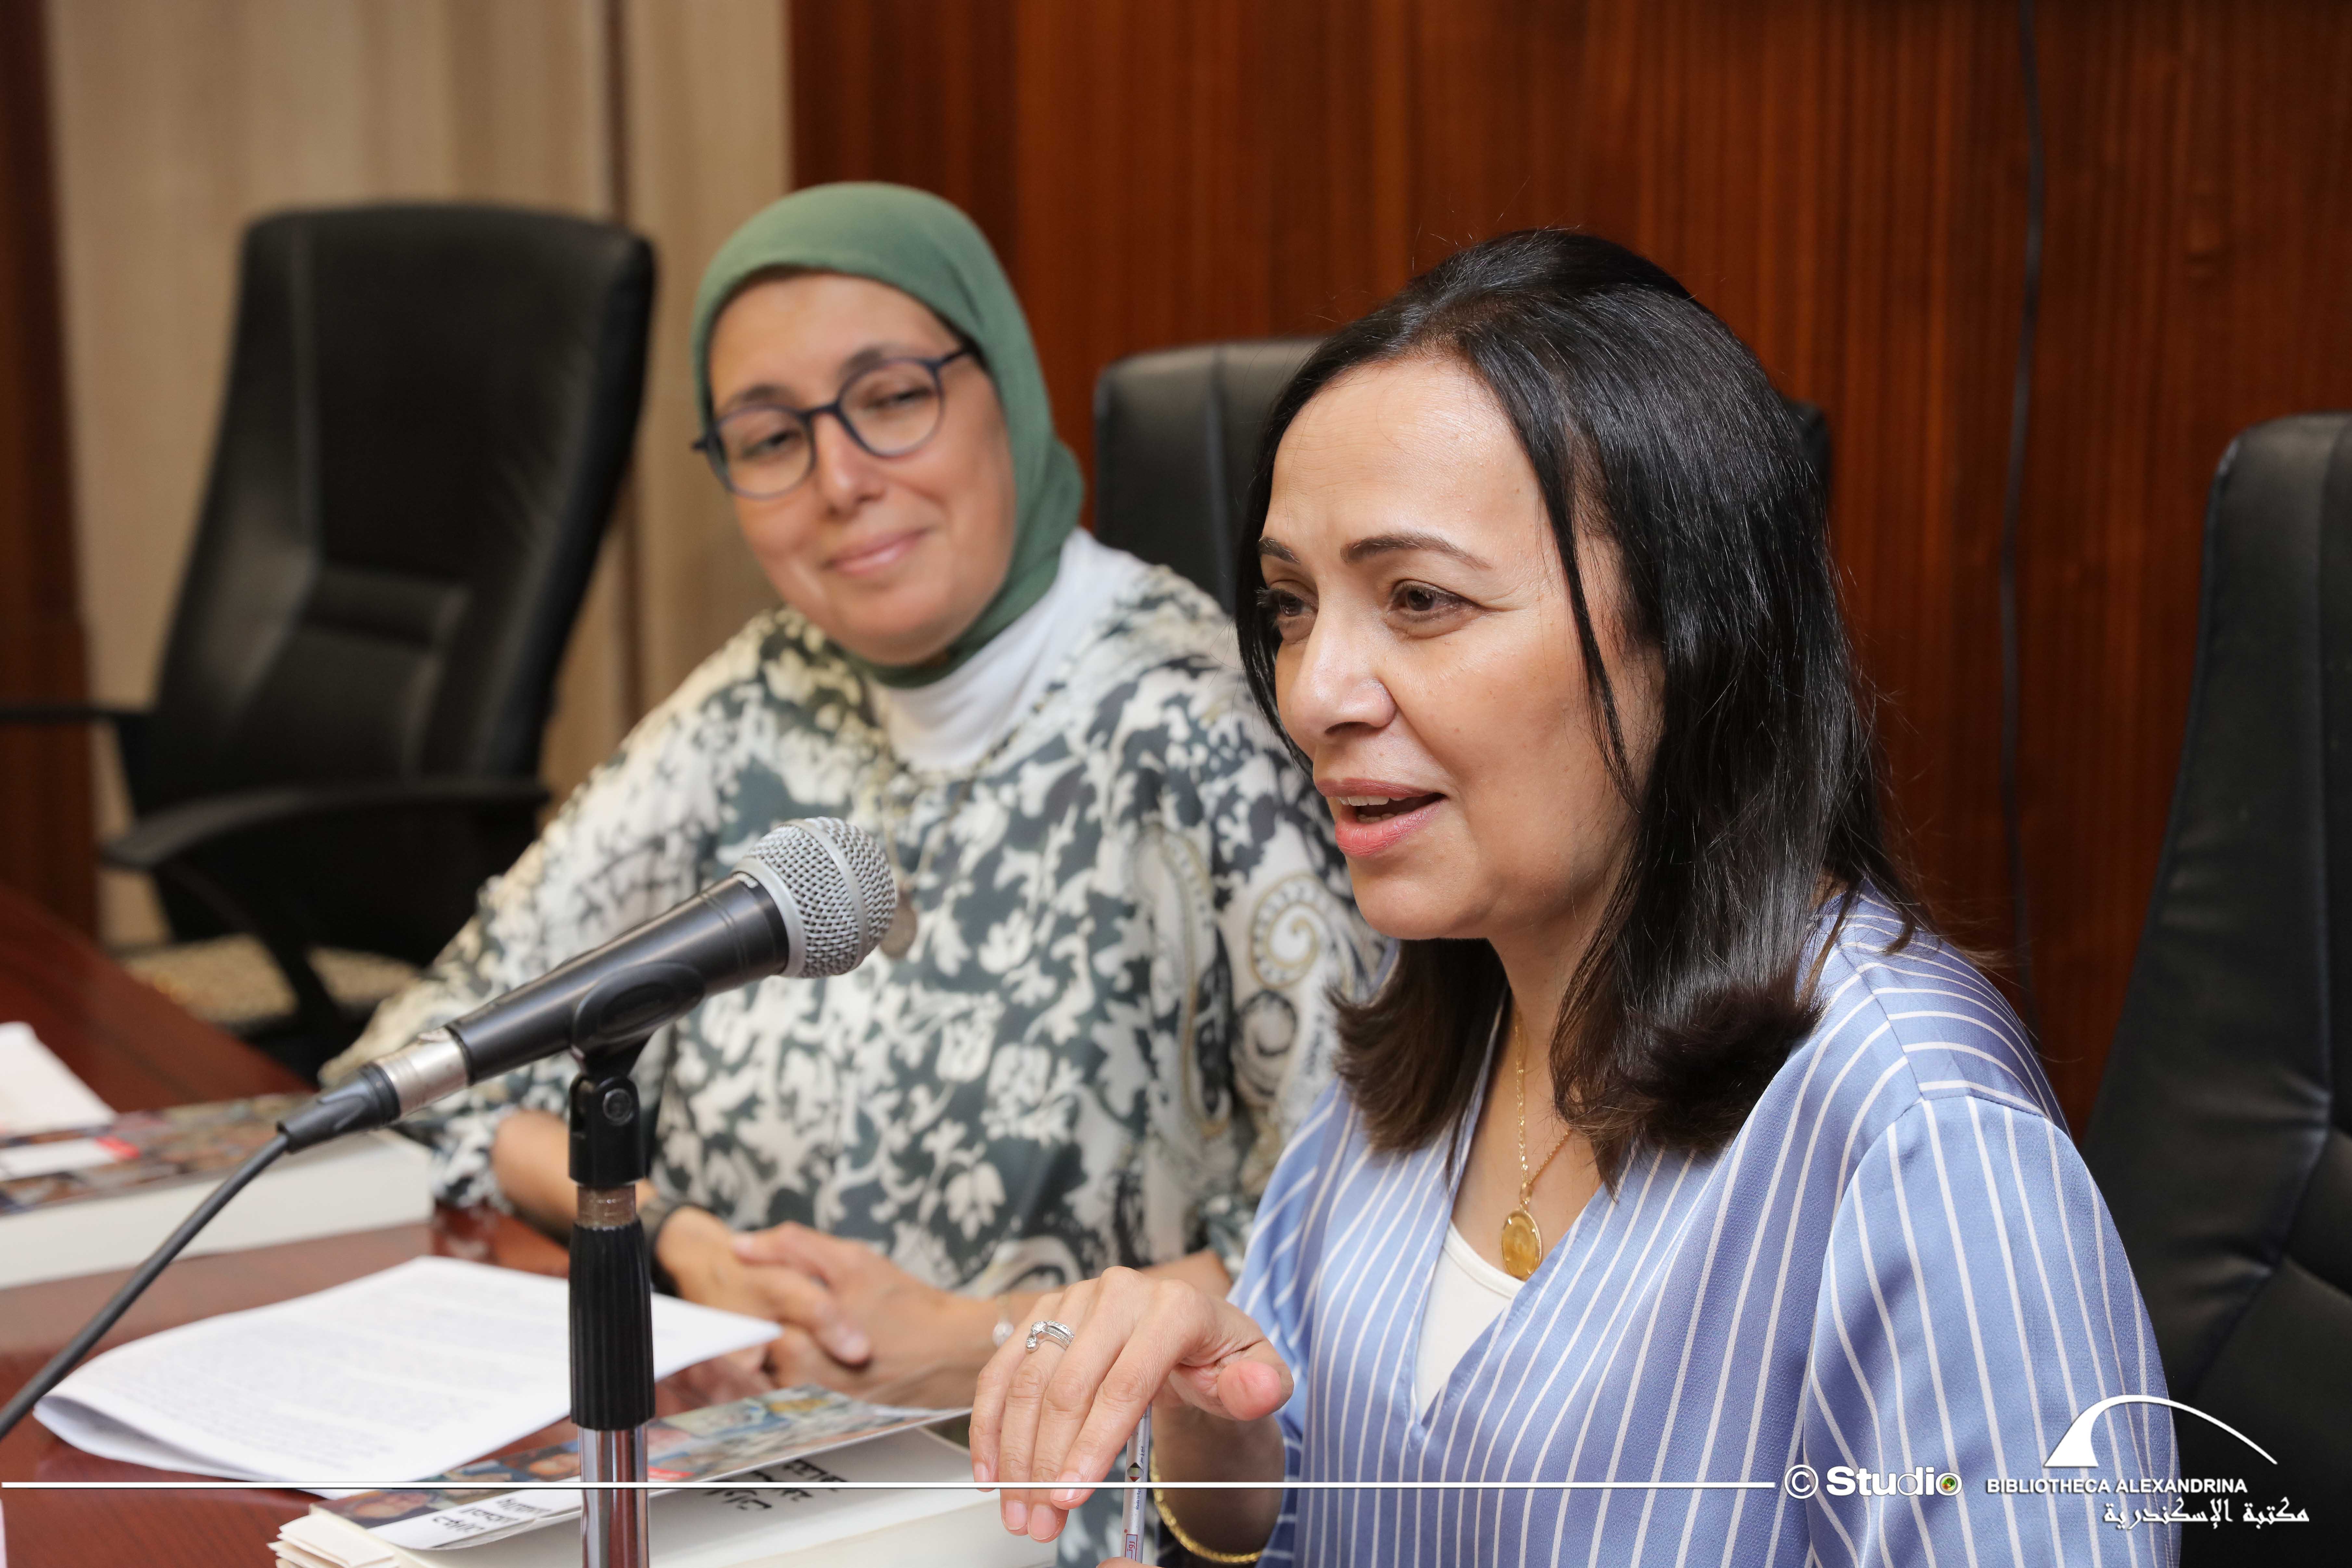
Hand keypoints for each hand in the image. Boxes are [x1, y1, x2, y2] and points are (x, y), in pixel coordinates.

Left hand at [714, 1221, 999, 1407]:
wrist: (953, 1351)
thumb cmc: (906, 1303)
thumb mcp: (852, 1261)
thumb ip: (792, 1248)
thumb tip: (739, 1244)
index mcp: (799, 1343)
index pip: (744, 1321)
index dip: (751, 1298)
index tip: (758, 1289)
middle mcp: (801, 1383)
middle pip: (755, 1351)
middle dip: (766, 1324)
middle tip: (793, 1306)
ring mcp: (815, 1405)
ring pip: (774, 1373)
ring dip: (781, 1350)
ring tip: (810, 1329)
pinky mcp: (831, 1417)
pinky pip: (796, 1394)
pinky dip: (801, 1371)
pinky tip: (822, 1354)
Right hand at [969, 1267, 1290, 1549]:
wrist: (1192, 1337)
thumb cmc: (1221, 1359)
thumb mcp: (1258, 1374)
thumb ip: (1260, 1386)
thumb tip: (1252, 1388)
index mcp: (1174, 1306)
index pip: (1125, 1383)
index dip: (1094, 1444)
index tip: (1073, 1494)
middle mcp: (1119, 1293)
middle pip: (1069, 1387)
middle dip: (1048, 1463)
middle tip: (1041, 1519)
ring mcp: (1075, 1300)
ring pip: (1029, 1382)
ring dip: (1015, 1454)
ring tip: (1019, 1510)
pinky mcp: (1043, 1313)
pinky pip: (1003, 1370)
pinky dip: (991, 1424)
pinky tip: (992, 1471)